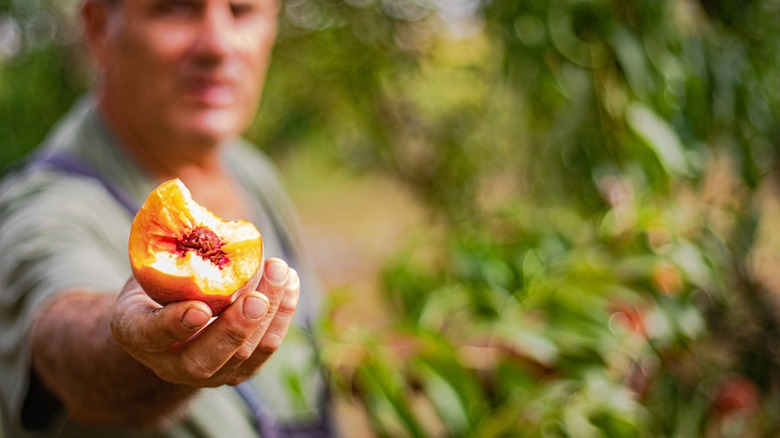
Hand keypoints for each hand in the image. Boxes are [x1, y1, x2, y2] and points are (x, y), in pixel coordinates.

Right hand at [111, 258, 298, 386]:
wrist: (163, 324)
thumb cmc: (157, 280)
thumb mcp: (150, 265)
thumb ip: (168, 252)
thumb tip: (198, 214)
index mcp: (135, 334)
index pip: (151, 334)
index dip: (174, 323)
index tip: (199, 308)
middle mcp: (169, 365)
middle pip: (204, 360)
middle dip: (235, 329)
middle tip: (257, 300)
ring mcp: (207, 373)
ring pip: (243, 354)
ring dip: (269, 313)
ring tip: (280, 272)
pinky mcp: (238, 371)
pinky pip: (265, 349)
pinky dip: (282, 315)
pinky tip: (290, 283)